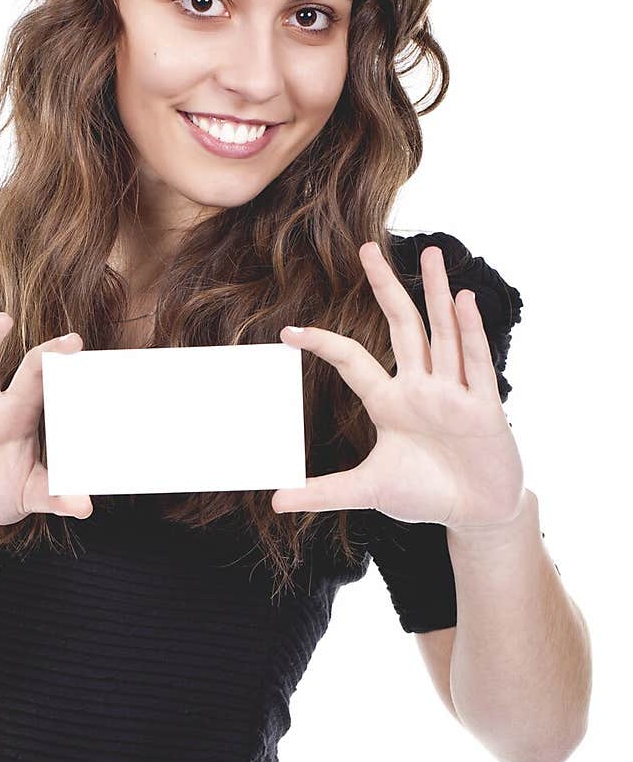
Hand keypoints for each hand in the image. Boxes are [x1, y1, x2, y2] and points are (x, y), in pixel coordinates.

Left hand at [271, 242, 524, 533]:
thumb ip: (323, 493)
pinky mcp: (484, 407)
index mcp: (389, 402)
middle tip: (367, 248)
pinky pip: (476, 363)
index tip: (289, 332)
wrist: (477, 513)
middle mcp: (420, 387)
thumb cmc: (425, 494)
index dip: (324, 344)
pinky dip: (470, 332)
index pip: (352, 361)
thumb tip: (276, 501)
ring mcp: (453, 393)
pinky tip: (463, 300)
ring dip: (436, 293)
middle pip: (402, 326)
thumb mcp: (367, 490)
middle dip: (386, 287)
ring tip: (432, 254)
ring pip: (442, 333)